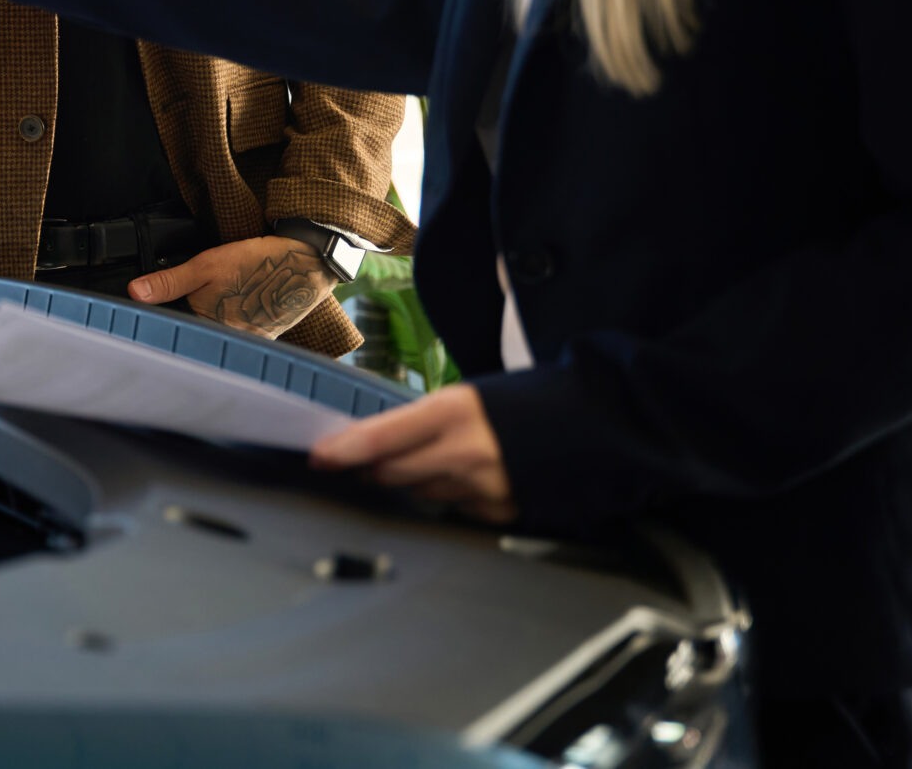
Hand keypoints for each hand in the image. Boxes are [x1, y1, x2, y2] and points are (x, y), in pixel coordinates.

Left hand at [128, 235, 330, 337]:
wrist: (306, 265)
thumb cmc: (259, 264)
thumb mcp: (207, 265)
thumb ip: (170, 282)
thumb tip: (135, 293)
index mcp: (211, 330)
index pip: (174, 334)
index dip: (162, 322)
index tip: (152, 313)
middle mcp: (229, 345)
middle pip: (194, 337)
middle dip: (185, 322)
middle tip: (188, 302)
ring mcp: (247, 344)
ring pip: (215, 336)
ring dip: (207, 323)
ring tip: (220, 301)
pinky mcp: (261, 339)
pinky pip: (235, 334)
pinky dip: (229, 321)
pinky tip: (236, 305)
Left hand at [310, 384, 516, 523]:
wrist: (593, 425)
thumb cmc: (525, 402)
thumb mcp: (468, 398)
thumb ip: (424, 421)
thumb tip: (379, 442)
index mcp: (454, 411)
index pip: (382, 437)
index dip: (343, 450)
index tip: (318, 456)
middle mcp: (465, 452)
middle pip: (392, 473)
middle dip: (374, 468)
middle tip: (364, 460)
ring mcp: (483, 488)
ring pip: (421, 493)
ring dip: (414, 482)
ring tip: (438, 459)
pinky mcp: (500, 513)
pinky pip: (455, 509)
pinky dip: (452, 495)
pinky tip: (471, 478)